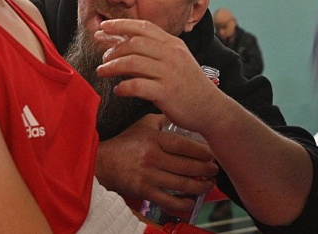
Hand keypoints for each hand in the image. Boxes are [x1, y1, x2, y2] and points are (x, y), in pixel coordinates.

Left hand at [95, 19, 225, 133]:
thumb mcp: (176, 61)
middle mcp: (172, 54)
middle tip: (103, 58)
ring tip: (102, 71)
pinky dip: (123, 87)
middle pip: (134, 43)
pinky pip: (137, 86)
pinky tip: (118, 90)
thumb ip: (153, 52)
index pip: (143, 27)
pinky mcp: (167, 93)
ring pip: (132, 62)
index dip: (121, 24)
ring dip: (112, 66)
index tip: (104, 27)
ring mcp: (170, 73)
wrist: (211, 108)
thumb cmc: (189, 85)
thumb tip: (122, 46)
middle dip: (113, 48)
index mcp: (173, 44)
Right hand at [95, 114, 217, 212]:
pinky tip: (191, 201)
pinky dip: (183, 203)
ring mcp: (149, 176)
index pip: (182, 145)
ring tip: (208, 184)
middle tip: (214, 169)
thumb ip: (160, 120)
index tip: (211, 154)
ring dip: (199, 186)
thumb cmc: (124, 143)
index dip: (200, 151)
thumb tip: (178, 114)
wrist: (103, 162)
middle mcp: (152, 158)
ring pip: (181, 184)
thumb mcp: (141, 125)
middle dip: (205, 169)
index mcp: (153, 140)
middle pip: (186, 165)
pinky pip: (168, 201)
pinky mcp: (144, 192)